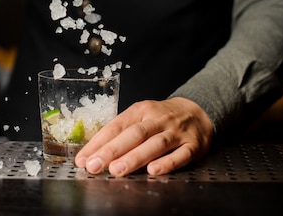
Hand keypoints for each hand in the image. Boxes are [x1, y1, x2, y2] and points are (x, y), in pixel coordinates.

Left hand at [74, 97, 213, 176]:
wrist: (198, 110)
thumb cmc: (162, 118)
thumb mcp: (142, 116)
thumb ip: (123, 132)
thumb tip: (95, 152)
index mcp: (142, 110)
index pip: (116, 125)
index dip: (99, 142)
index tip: (83, 159)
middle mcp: (158, 119)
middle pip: (133, 134)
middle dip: (112, 150)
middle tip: (95, 166)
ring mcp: (176, 132)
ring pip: (155, 144)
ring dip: (135, 157)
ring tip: (117, 170)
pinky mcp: (193, 145)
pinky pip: (180, 155)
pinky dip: (167, 163)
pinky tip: (153, 171)